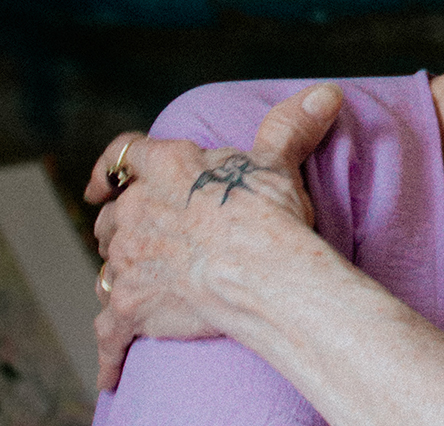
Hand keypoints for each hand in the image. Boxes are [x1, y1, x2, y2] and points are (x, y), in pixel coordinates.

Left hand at [83, 82, 343, 390]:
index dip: (110, 166)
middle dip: (123, 223)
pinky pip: (108, 331)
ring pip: (107, 265)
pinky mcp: (130, 307)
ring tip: (142, 283)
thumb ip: (292, 125)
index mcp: (166, 168)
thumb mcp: (278, 163)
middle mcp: (136, 210)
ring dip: (120, 272)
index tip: (102, 179)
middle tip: (145, 235)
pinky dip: (109, 349)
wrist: (260, 274)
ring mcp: (127, 260)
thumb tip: (326, 92)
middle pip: (112, 213)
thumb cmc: (269, 216)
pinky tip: (112, 367)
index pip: (126, 155)